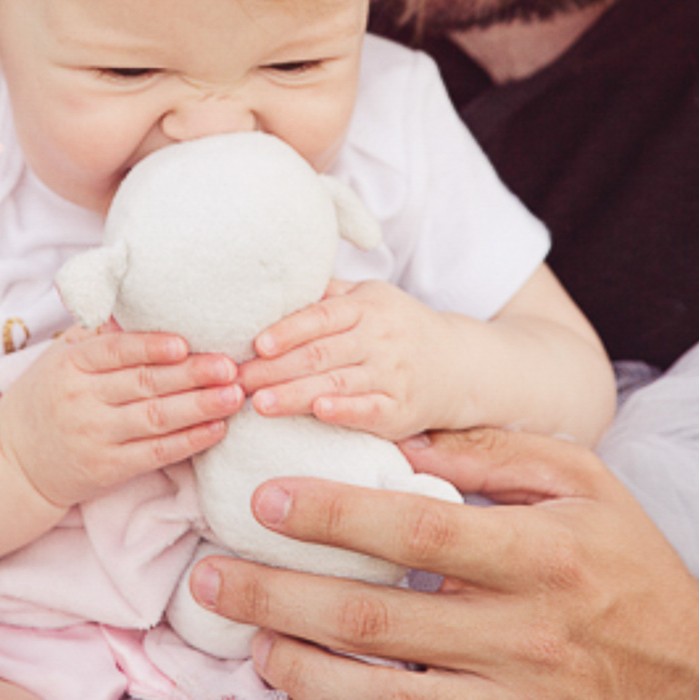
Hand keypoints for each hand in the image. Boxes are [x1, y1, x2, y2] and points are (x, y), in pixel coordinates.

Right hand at [0, 322, 239, 507]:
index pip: (114, 351)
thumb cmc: (48, 400)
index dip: (151, 347)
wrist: (15, 460)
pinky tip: (216, 429)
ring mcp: (94, 436)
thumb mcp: (59, 360)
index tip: (186, 343)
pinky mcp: (108, 468)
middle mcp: (80, 400)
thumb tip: (141, 306)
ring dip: (199, 407)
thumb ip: (98, 337)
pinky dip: (189, 441)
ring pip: (155, 418)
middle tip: (230, 366)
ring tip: (234, 395)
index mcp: (69, 365)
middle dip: (192, 375)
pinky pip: (156, 453)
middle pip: (144, 384)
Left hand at [190, 426, 698, 699]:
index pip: (418, 533)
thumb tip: (396, 431)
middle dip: (276, 598)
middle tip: (210, 579)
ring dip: (297, 673)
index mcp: (545, 560)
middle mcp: (529, 641)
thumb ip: (493, 450)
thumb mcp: (585, 487)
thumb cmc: (631, 573)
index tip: (264, 501)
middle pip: (376, 623)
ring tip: (251, 642)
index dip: (332, 516)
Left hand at [234, 280, 476, 433]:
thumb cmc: (398, 328)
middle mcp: (381, 339)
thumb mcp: (370, 298)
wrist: (461, 364)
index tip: (257, 344)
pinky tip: (320, 413)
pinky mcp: (401, 409)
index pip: (322, 316)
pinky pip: (371, 410)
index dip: (288, 330)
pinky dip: (346, 412)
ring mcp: (393, 375)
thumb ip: (326, 295)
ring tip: (259, 403)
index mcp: (367, 308)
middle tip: (238, 380)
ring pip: (338, 384)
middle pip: (321, 354)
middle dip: (275, 369)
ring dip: (296, 395)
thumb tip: (273, 285)